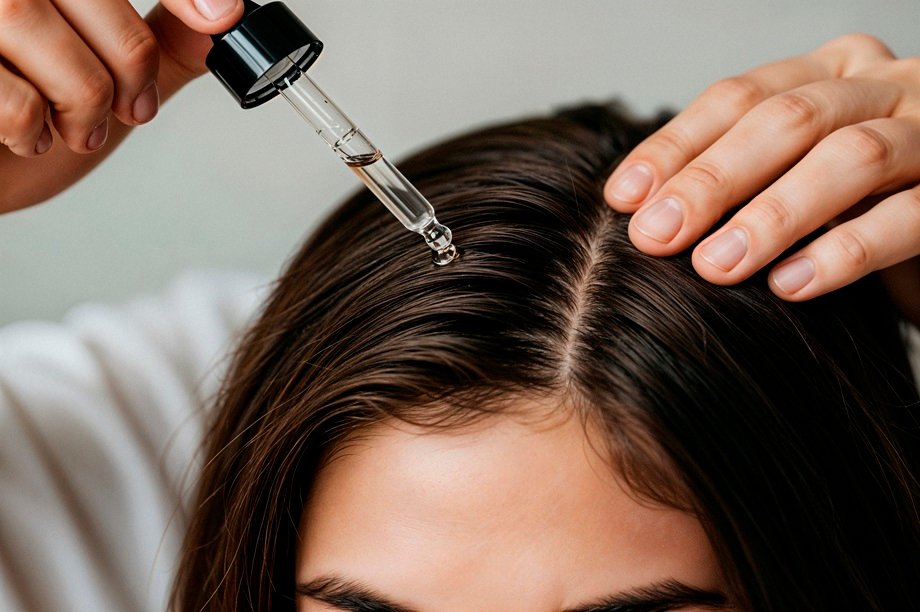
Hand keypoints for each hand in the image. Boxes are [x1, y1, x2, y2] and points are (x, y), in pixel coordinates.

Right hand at [0, 0, 242, 156]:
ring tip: (71, 126)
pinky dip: (32, 131)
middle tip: (125, 109)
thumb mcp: (104, 66)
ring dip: (86, 116)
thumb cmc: (21, 104)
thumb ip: (160, 40)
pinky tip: (24, 132)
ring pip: (77, 73)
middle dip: (133, 85)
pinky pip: (19, 102)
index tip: (221, 16)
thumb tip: (228, 16)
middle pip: (123, 35)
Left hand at [604, 34, 919, 323]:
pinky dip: (844, 252)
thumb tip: (641, 211)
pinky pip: (907, 217)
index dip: (676, 145)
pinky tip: (790, 286)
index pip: (739, 97)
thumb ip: (741, 174)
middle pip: (787, 120)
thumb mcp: (797, 171)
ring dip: (772, 215)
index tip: (623, 198)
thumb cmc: (861, 202)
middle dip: (712, 180)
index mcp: (830, 73)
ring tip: (715, 266)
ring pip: (849, 157)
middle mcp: (881, 87)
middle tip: (655, 236)